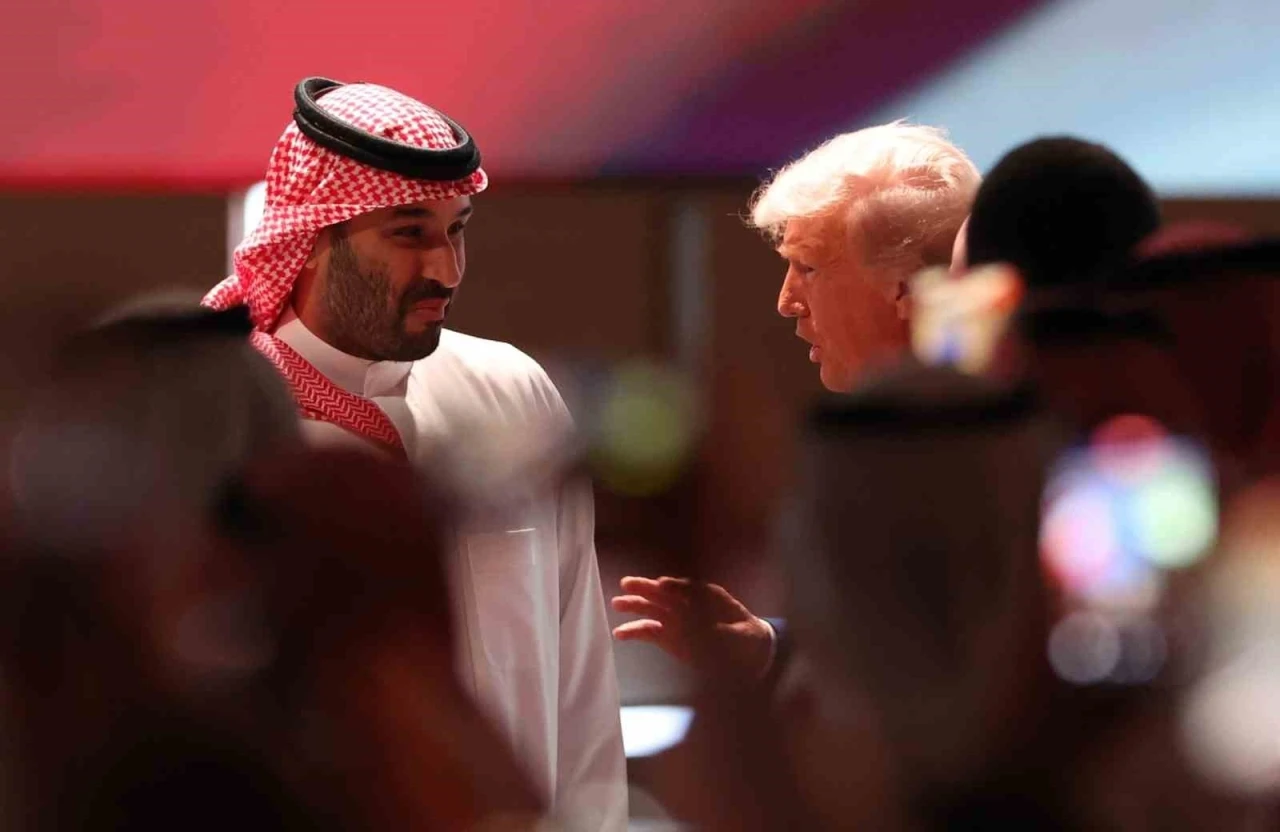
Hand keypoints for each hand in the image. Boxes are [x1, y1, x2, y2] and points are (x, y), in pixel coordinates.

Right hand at [610, 576, 774, 677]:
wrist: (748, 653)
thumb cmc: (747, 636)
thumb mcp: (743, 634)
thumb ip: (725, 632)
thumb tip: (710, 631)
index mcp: (708, 596)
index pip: (688, 589)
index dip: (675, 587)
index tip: (662, 585)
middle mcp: (689, 604)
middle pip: (665, 594)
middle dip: (647, 588)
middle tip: (628, 584)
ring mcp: (677, 620)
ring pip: (653, 609)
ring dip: (636, 605)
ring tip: (617, 602)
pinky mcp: (669, 637)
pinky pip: (649, 632)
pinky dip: (635, 631)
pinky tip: (620, 633)